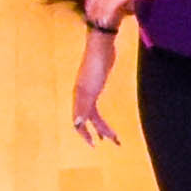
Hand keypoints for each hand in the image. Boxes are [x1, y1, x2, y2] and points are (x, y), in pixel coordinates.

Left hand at [70, 19, 123, 143]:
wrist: (100, 45)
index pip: (79, 114)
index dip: (85, 128)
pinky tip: (99, 132)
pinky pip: (90, 111)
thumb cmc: (102, 54)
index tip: (95, 138)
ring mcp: (84, 93)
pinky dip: (93, 123)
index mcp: (81, 91)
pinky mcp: (89, 91)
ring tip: (111, 140)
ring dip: (99, 131)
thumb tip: (103, 75)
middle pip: (79, 120)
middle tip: (96, 146)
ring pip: (87, 118)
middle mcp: (80, 93)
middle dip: (88, 135)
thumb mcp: (100, 69)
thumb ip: (98, 75)